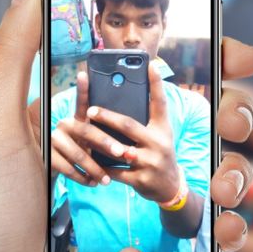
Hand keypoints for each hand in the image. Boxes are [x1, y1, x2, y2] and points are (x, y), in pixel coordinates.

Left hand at [0, 0, 252, 251]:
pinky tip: (227, 228)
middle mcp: (124, 160)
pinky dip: (230, 229)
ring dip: (238, 170)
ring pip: (215, 176)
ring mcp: (143, 209)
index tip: (239, 53)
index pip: (157, 78)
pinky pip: (208, 236)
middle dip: (233, 114)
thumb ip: (15, 51)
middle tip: (232, 119)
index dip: (204, 59)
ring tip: (229, 182)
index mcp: (92, 123)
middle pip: (200, 122)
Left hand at [84, 63, 182, 203]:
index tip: (150, 65)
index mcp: (163, 129)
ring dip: (99, 142)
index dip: (156, 83)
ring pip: (118, 150)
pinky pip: (115, 171)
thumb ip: (146, 121)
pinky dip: (102, 167)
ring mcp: (150, 162)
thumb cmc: (159, 153)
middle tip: (90, 109)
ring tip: (83, 134)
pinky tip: (90, 160)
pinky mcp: (140, 179)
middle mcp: (158, 143)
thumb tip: (124, 101)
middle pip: (129, 125)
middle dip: (107, 117)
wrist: (170, 186)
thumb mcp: (159, 135)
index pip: (160, 102)